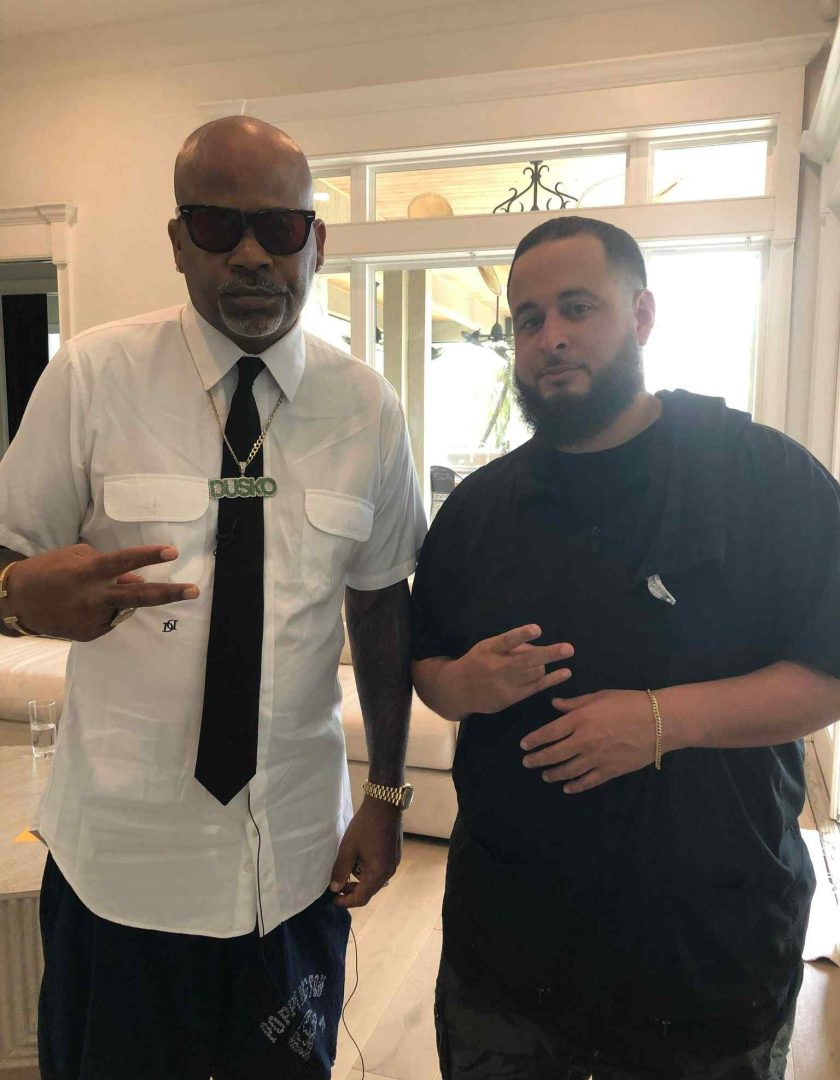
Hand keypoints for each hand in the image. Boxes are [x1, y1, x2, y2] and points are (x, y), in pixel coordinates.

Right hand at [4, 543, 198, 640]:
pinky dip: (105, 610)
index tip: (171, 551)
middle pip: (139, 596)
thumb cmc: (49, 571)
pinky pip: (110, 619)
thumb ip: (109, 568)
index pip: (124, 562)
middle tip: (194, 591)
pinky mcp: (90, 635)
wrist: (17, 602)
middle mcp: (94, 597)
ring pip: (124, 607)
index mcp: (89, 571)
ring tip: (88, 594)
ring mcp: (93, 619)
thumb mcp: (77, 559)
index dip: (148, 556)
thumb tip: (136, 579)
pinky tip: (84, 607)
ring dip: (119, 599)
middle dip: (169, 593)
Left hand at [329, 796, 401, 908]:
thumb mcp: (348, 848)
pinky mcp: (395, 854)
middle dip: (353, 891)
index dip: (346, 901)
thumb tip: (335, 888)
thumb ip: (340, 870)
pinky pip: (380, 870)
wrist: (385, 804)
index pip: (361, 898)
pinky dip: (369, 872)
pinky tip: (360, 860)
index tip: (333, 899)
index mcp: (377, 874)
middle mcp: (389, 872)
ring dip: (361, 881)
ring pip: (375, 881)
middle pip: (370, 891)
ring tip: (347, 871)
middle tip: (338, 886)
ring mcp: (394, 863)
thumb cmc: (365, 826)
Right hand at [455, 624, 573, 714]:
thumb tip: (535, 645)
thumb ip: (508, 644)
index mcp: (489, 649)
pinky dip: (552, 679)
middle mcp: (497, 667)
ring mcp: (505, 685)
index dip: (522, 635)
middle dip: (549, 654)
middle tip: (568, 649)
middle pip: (526, 660)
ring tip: (551, 658)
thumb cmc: (477, 662)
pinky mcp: (511, 698)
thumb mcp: (486, 647)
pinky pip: (535, 687)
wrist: (459, 690)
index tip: (537, 629)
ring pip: (534, 673)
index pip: (506, 640)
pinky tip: (565, 673)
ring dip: (545, 664)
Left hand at [520, 689, 654, 793]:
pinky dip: (575, 786)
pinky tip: (567, 788)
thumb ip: (574, 703)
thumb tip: (554, 704)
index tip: (524, 746)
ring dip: (553, 774)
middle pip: (554, 754)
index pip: (549, 733)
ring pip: (568, 771)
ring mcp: (596, 758)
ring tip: (545, 775)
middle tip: (527, 763)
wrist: (659, 722)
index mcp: (580, 719)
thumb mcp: (599, 696)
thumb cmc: (628, 703)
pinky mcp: (610, 771)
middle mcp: (584, 741)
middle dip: (537, 760)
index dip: (534, 740)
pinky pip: (588, 782)